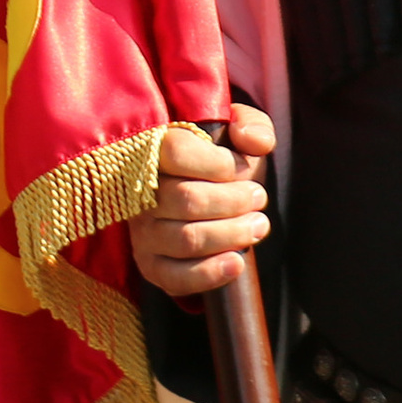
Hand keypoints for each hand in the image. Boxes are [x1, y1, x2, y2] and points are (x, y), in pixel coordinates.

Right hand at [129, 104, 275, 296]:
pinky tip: (236, 264)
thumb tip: (255, 142)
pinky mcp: (150, 265)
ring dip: (231, 234)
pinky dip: (208, 274)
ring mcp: (143, 233)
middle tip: (259, 198)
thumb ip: (252, 125)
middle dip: (234, 201)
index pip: (177, 152)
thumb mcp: (237, 128)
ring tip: (258, 225)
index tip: (244, 168)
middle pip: (187, 200)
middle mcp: (142, 194)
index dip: (217, 163)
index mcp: (155, 151)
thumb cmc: (220, 155)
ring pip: (186, 239)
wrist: (204, 191)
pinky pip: (173, 277)